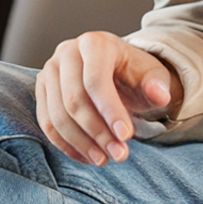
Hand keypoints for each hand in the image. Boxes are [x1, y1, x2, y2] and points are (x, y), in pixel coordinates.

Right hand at [35, 32, 177, 165]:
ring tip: (104, 160)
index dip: (110, 111)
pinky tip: (87, 157)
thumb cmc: (134, 73)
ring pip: (57, 116)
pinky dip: (66, 145)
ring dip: (81, 144)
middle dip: (97, 133)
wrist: (116, 71)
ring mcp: (49, 70)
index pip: (96, 81)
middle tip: (119, 155)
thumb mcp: (152, 76)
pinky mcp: (42, 90)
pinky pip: (47, 123)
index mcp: (94, 44)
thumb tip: (160, 95)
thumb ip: (157, 86)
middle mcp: (66, 52)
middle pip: (74, 101)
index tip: (127, 136)